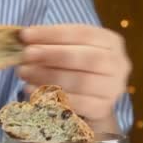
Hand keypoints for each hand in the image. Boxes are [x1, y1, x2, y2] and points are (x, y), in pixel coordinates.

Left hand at [16, 24, 131, 129]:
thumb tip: (25, 41)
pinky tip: (32, 91)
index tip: (26, 35)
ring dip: (49, 77)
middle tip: (26, 55)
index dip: (52, 34)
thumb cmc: (74, 71)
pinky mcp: (103, 109)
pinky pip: (77, 104)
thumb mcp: (66, 52)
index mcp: (110, 42)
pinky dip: (53, 98)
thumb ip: (51, 45)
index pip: (82, 33)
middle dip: (52, 55)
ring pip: (81, 82)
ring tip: (25, 73)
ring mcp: (113, 88)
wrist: (89, 103)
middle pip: (86, 58)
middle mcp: (118, 63)